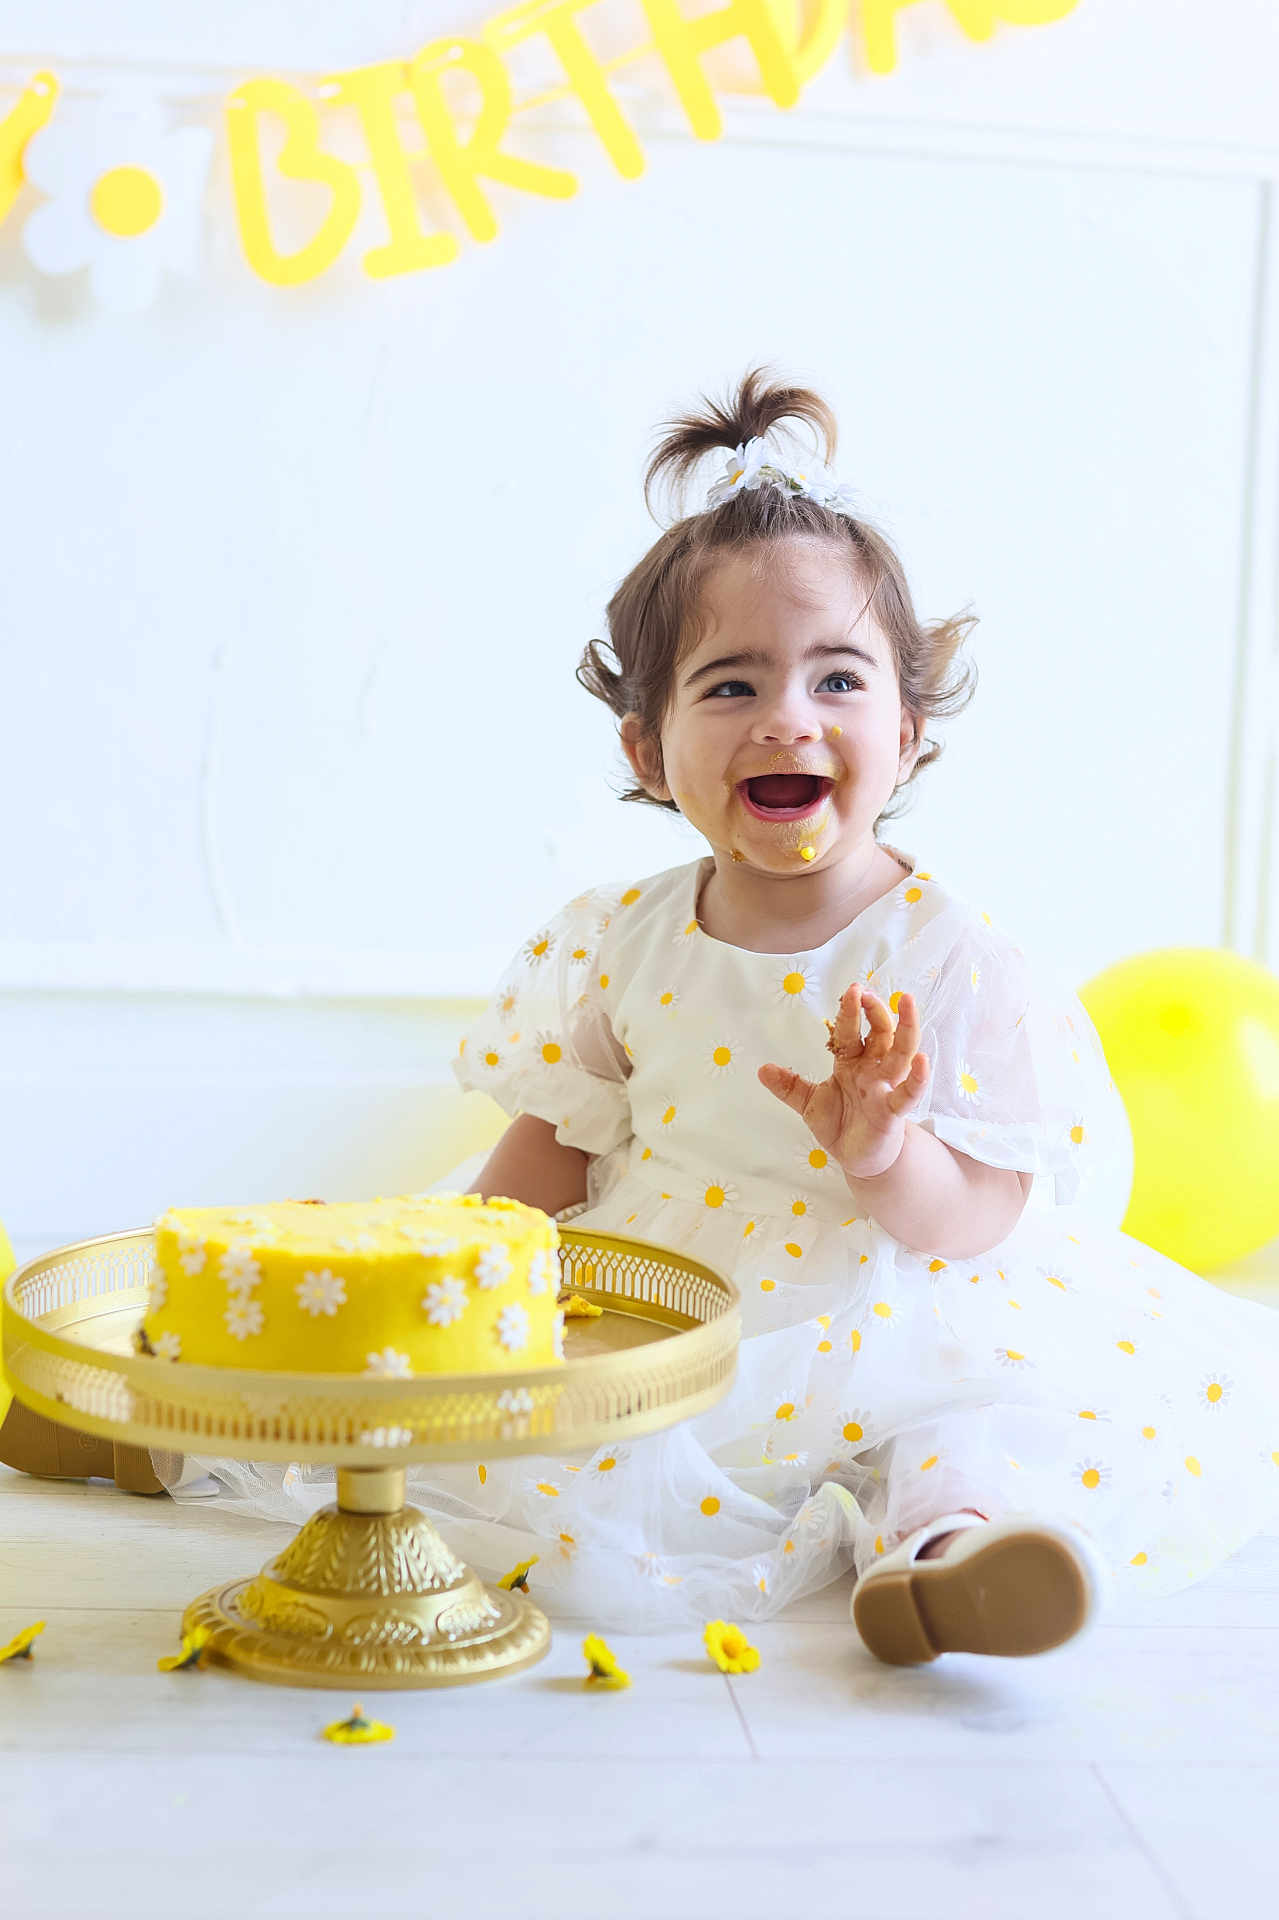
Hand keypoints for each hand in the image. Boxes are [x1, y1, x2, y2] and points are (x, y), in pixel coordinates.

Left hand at [757, 983, 929, 1179]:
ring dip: (906, 1027)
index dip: (851, 1011)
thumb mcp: (808, 1103)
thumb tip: (761, 1069)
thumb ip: (789, 1086)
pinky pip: (909, 1092)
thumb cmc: (840, 1125)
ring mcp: (885, 1088)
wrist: (857, 1159)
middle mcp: (872, 1070)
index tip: (851, 990)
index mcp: (852, 1063)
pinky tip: (922, 1061)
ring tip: (907, 1003)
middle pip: (880, 1033)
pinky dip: (917, 1077)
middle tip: (866, 992)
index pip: (852, 1032)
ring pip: (901, 1052)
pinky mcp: (893, 1111)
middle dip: (876, 1011)